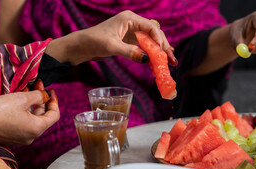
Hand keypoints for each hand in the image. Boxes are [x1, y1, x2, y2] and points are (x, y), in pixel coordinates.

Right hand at [0, 88, 59, 144]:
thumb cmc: (0, 110)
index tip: (50, 90)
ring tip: (28, 89)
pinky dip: (24, 111)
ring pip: (32, 118)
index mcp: (37, 129)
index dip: (54, 101)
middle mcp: (32, 136)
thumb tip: (46, 96)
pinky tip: (20, 99)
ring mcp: (22, 138)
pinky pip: (23, 122)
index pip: (54, 115)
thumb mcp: (22, 98)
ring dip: (32, 103)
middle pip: (43, 116)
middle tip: (38, 85)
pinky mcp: (12, 136)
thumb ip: (39, 96)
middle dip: (41, 99)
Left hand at [46, 10, 176, 65]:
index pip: (151, 26)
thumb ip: (130, 52)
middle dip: (164, 46)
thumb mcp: (112, 47)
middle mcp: (133, 23)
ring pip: (152, 40)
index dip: (159, 39)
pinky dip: (152, 54)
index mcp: (129, 18)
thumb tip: (148, 59)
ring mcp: (132, 32)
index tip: (164, 51)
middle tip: (172, 60)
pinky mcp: (130, 41)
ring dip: (161, 51)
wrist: (82, 46)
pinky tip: (159, 62)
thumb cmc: (94, 41)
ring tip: (171, 62)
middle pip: (154, 34)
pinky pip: (145, 46)